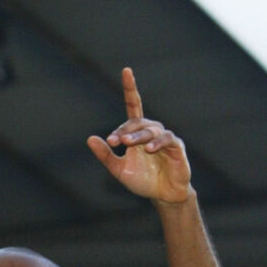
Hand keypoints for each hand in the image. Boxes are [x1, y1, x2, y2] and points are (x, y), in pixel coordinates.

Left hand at [87, 67, 193, 206]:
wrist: (162, 195)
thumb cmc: (141, 180)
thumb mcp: (118, 169)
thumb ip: (105, 155)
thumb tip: (90, 138)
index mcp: (136, 132)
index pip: (134, 105)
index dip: (130, 88)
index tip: (126, 71)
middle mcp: (151, 131)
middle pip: (138, 122)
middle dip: (125, 130)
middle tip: (114, 141)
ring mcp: (165, 138)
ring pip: (151, 130)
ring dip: (138, 136)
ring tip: (128, 144)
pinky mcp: (177, 147)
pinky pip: (167, 139)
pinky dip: (157, 143)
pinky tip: (148, 149)